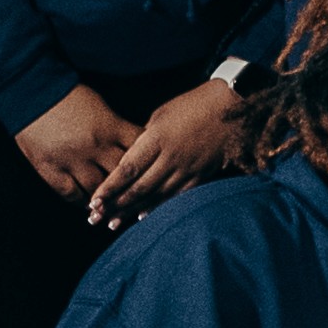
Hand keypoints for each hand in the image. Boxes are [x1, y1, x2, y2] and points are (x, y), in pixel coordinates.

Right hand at [15, 86, 136, 206]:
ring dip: (108, 199)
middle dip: (132, 186)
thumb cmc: (68, 96)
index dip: (148, 162)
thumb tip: (134, 144)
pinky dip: (82, 202)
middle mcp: (95, 147)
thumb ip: (117, 127)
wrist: (31, 94)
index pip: (140, 152)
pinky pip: (72, 194)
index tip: (152, 171)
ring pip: (99, 189)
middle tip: (138, 196)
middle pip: (122, 175)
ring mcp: (72, 161)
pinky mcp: (51, 170)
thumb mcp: (101, 106)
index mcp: (111, 128)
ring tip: (115, 206)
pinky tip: (89, 206)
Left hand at [89, 76, 250, 224]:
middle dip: (116, 205)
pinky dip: (160, 207)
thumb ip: (144, 138)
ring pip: (157, 195)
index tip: (94, 200)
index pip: (128, 169)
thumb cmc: (194, 103)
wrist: (234, 104)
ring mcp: (188, 168)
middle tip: (95, 217)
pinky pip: (178, 195)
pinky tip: (145, 216)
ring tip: (114, 223)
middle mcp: (172, 157)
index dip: (110, 187)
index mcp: (158, 138)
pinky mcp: (202, 173)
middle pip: (140, 188)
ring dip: (133, 211)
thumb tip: (131, 158)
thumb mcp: (161, 114)